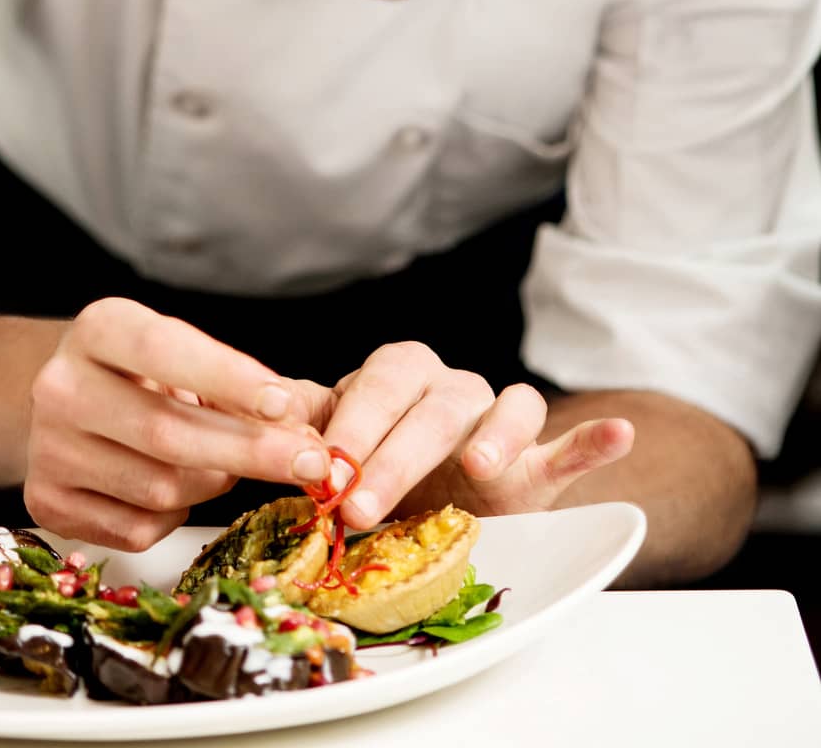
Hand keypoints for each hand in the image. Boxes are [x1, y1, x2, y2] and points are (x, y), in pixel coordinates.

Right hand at [24, 298, 331, 549]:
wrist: (72, 402)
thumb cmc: (143, 373)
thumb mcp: (182, 352)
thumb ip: (232, 381)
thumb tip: (295, 429)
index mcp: (97, 329)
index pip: (163, 350)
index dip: (226, 378)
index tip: (283, 403)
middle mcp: (59, 386)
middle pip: (165, 432)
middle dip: (250, 450)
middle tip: (311, 462)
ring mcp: (46, 448)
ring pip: (159, 487)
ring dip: (215, 483)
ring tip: (229, 466)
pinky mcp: (45, 502)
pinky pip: (137, 528)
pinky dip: (176, 515)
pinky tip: (178, 488)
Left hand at [314, 341, 633, 528]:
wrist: (430, 502)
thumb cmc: (375, 466)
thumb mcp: (335, 446)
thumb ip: (304, 423)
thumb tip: (259, 405)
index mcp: (400, 375)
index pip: (378, 383)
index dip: (352, 425)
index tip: (324, 472)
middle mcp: (453, 388)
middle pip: (433, 407)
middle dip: (393, 456)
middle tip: (359, 505)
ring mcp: (499, 422)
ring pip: (504, 410)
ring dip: (492, 436)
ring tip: (477, 468)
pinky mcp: (537, 464)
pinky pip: (567, 444)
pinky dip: (593, 440)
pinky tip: (619, 434)